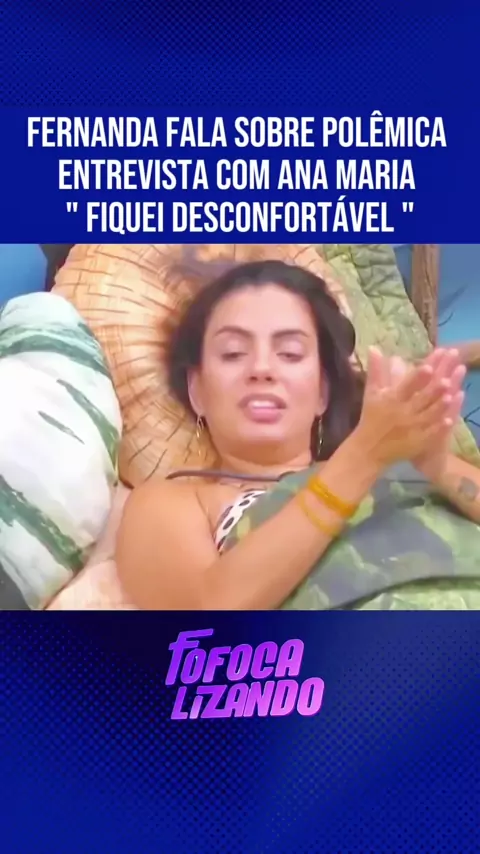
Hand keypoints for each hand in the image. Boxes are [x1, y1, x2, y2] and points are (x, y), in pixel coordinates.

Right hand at [354, 347, 461, 469]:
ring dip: (439, 406)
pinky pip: (430, 434)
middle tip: (447, 379)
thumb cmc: (371, 418)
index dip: (417, 377)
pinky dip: (440, 427)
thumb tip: (374, 347)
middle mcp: (402, 413)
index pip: (406, 386)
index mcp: (391, 400)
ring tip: (451, 395)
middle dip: (434, 390)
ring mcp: (411, 429)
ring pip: (428, 416)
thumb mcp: (371, 394)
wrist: (368, 450)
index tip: (428, 367)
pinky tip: (451, 419)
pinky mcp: (417, 442)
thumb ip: (376, 371)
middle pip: (421, 400)